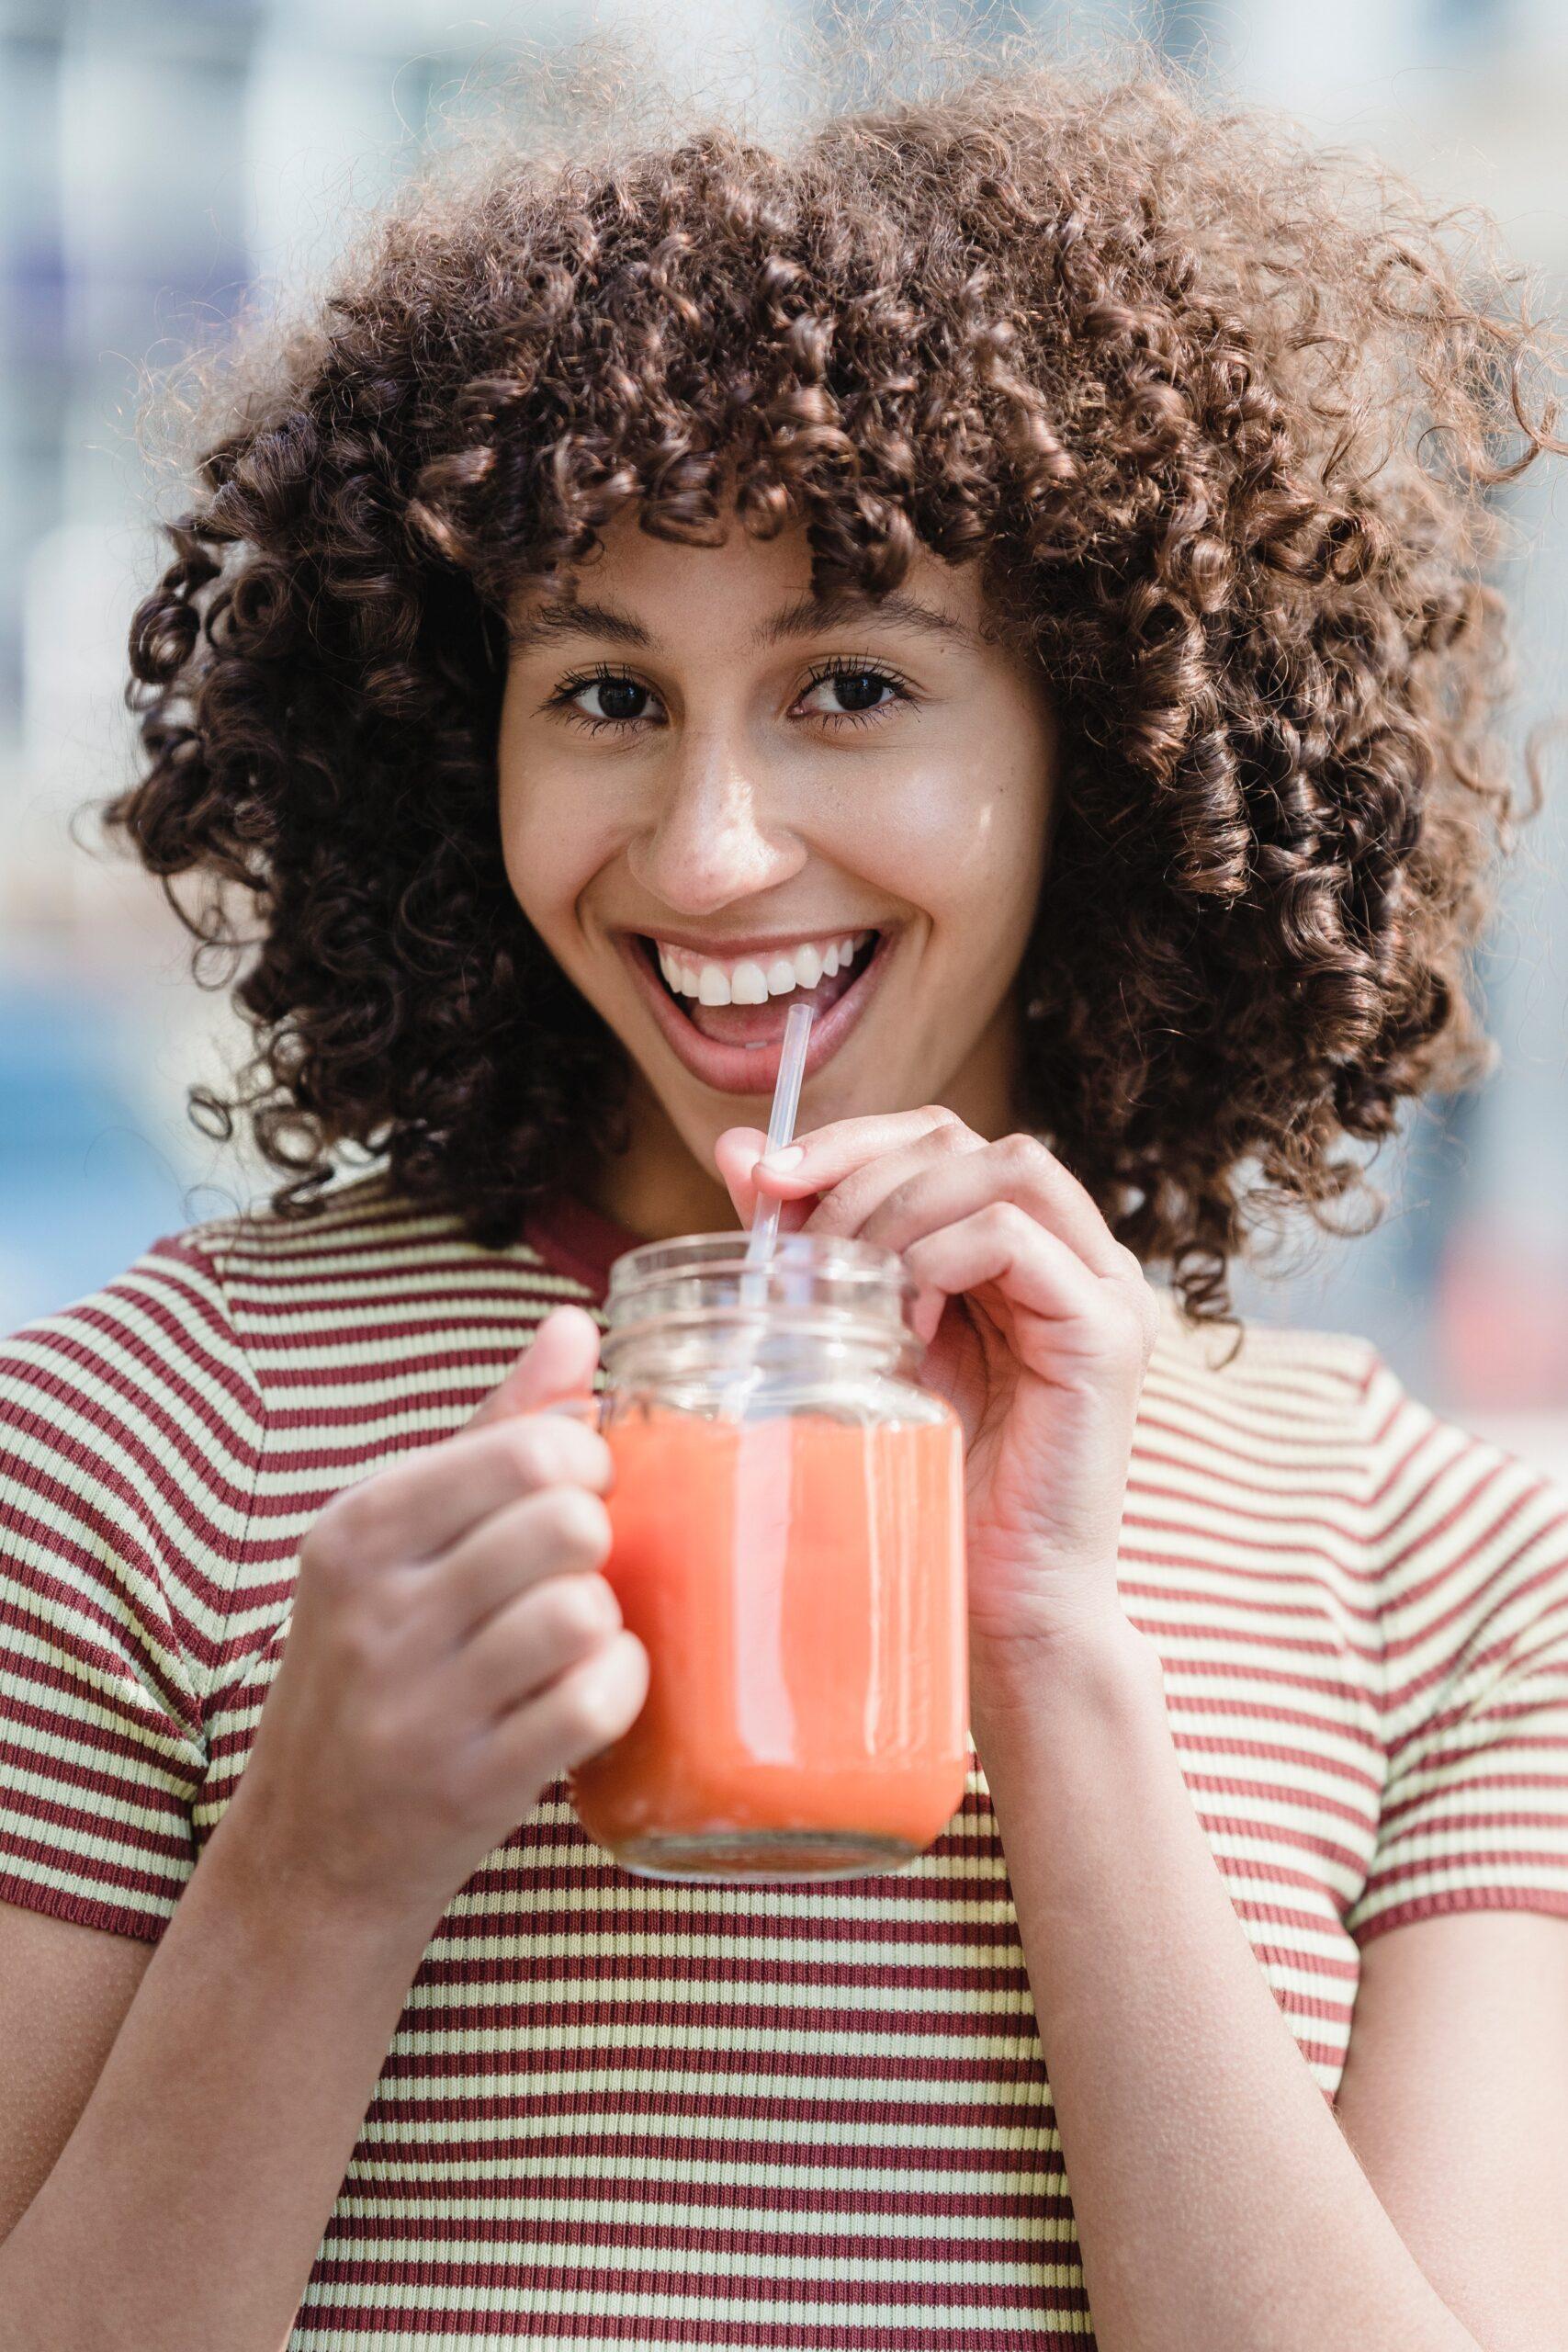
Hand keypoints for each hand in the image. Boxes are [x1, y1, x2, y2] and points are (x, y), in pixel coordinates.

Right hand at [226, 1307, 648, 1940]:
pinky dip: (616, 1688)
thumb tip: (577, 1323)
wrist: (311, 1853)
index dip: (584, 1462)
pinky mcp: (470, 1787)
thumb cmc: (377, 1666)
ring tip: (570, 1635)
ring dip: (604, 1621)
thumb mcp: (399, 1541)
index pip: (526, 1449)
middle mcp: (375, 1612)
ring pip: (584, 1612)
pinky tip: (587, 1690)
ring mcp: (419, 1706)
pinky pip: (595, 1703)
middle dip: (597, 1539)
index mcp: (357, 1530)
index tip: (573, 1493)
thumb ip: (492, 1429)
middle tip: (573, 1568)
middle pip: (566, 1523)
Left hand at [716, 1111, 1158, 1665]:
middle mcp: (1072, 1256)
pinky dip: (939, 1258)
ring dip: (899, 1207)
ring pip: (1004, 1166)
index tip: (761, 1177)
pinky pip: (1015, 1240)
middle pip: (965, 1136)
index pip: (936, 1138)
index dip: (847, 1140)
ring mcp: (1103, 1291)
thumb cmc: (925, 1495)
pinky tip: (902, 1325)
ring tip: (844, 1282)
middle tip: (790, 1232)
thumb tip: (735, 1148)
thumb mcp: (854, 1347)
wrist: (997, 1615)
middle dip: (859, 1166)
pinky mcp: (1107, 1336)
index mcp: (1014, 1252)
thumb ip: (811, 1249)